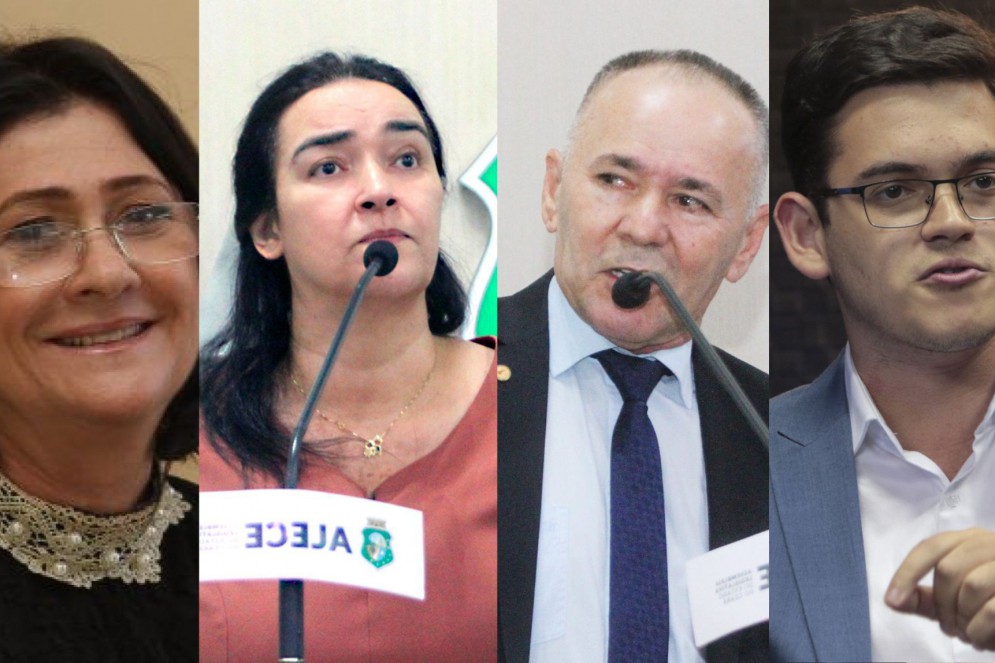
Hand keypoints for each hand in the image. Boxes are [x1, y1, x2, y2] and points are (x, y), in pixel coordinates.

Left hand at [885, 528, 994, 650]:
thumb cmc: (993, 604)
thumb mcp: (957, 601)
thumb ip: (927, 599)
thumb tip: (892, 601)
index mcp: (970, 540)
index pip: (930, 548)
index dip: (907, 573)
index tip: (892, 600)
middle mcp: (992, 543)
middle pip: (948, 569)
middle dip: (943, 606)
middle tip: (950, 628)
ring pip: (971, 586)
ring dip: (962, 619)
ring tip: (968, 634)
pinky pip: (991, 609)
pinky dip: (978, 631)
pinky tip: (981, 639)